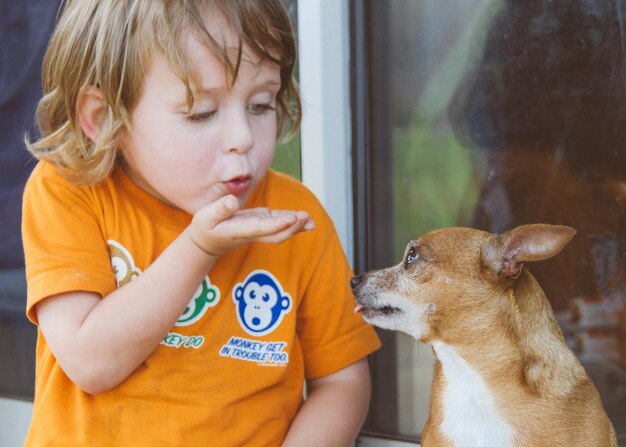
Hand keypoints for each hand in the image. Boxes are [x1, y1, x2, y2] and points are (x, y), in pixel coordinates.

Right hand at [187, 195, 314, 255]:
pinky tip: (304, 218)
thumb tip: (232, 201)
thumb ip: (219, 209)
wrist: (206, 243)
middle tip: (306, 219)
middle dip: (292, 228)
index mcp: (240, 230)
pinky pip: (278, 225)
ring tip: (312, 221)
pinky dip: (292, 222)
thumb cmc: (205, 228)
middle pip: (276, 234)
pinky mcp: (260, 224)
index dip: (277, 224)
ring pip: (280, 231)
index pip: (261, 228)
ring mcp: (258, 230)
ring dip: (296, 227)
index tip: (291, 219)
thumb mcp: (206, 217)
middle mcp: (252, 232)